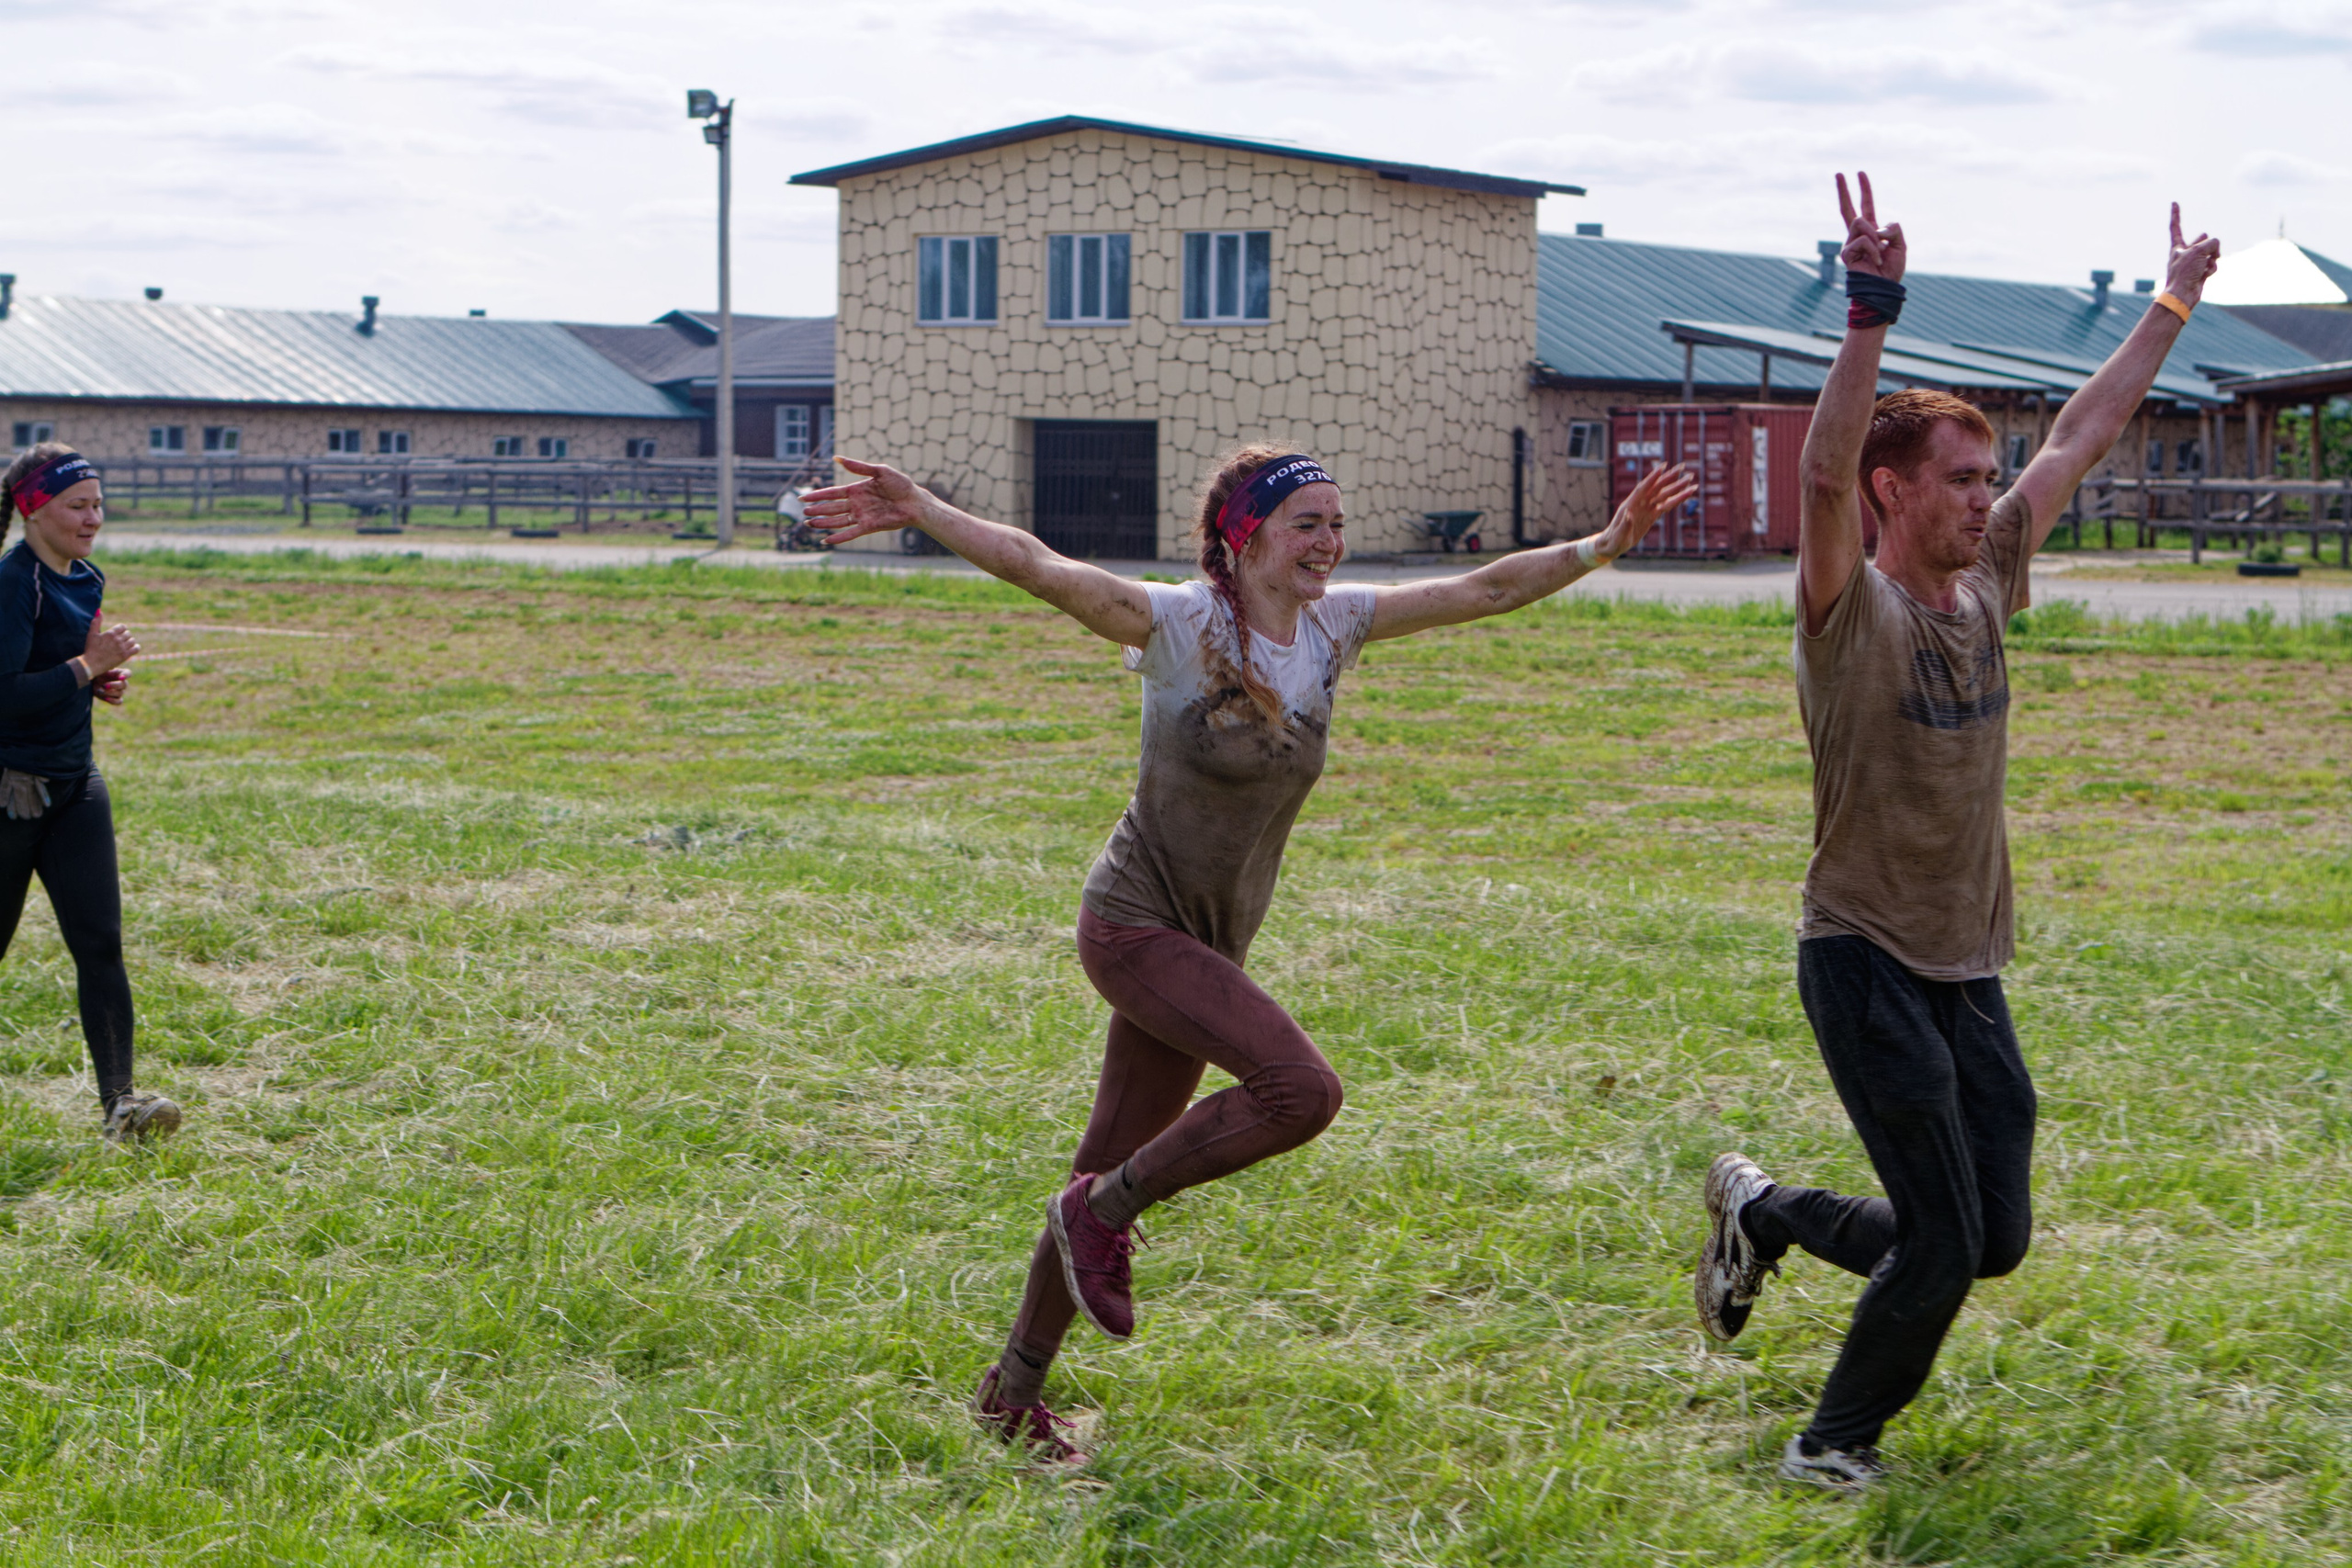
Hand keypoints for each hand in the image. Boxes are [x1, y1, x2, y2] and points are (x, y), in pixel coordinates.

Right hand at [81, 610, 138, 677]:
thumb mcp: (91, 634)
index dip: (121, 630)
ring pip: (132, 640)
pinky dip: (136, 647)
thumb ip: (96, 622)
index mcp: (110, 633)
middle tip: (121, 640)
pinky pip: (136, 648)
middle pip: (128, 634)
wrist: (91, 664)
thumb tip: (99, 610)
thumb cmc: (91, 649)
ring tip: (125, 645)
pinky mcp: (125, 655)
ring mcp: (122, 647)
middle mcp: (117, 639)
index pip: (123, 627)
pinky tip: (132, 648)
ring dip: (130, 642)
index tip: (119, 633)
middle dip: (125, 636)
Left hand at [93, 670, 127, 706]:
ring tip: (100, 691)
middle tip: (104, 685)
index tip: (121, 677)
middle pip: (124, 685)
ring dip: (110, 692)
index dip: (126, 675)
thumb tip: (112, 671)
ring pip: (120, 693)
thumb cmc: (95, 673)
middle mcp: (121, 682)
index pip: (128, 673)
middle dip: (114, 685)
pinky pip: (119, 701)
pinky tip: (106, 698)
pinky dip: (113, 701)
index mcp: (119, 673)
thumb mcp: (99, 670)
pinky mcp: (115, 698)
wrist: (89, 682)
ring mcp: (119, 691)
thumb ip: (106, 669)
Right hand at [800, 457, 939, 545]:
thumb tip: (836, 458)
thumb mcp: (879, 471)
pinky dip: (838, 537)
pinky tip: (826, 540)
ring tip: (809, 524)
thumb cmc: (900, 484)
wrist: (915, 502)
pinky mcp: (869, 526)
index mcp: (856, 489)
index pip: (832, 493)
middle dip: (817, 510)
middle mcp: (857, 503)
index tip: (802, 498)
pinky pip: (851, 533)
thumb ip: (858, 467)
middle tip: (803, 513)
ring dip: (823, 523)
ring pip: (837, 521)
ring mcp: (862, 516)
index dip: (817, 495)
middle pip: (832, 508)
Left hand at [1590, 462, 1699, 560]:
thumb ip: (1624, 525)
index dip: (1652, 478)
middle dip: (1670, 477)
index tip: (1663, 466)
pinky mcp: (1652, 516)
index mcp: (1630, 505)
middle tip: (1683, 466)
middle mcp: (1640, 503)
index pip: (1643, 488)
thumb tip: (1629, 515)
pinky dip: (1676, 500)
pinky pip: (1666, 505)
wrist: (1613, 545)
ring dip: (1677, 487)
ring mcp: (1647, 509)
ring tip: (1691, 479)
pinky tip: (1686, 494)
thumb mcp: (1618, 535)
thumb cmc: (1613, 540)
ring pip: (1664, 495)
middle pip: (1657, 487)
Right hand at [1835, 171, 1905, 283]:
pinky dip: (1874, 250)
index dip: (1865, 190)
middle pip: (1847, 209)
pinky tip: (1875, 262)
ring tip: (1880, 253)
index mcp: (1871, 230)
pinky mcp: (1846, 253)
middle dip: (1843, 190)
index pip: (1866, 206)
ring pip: (1860, 222)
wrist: (1883, 288)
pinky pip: (1863, 240)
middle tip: (1838, 173)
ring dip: (1874, 236)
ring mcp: (1850, 243)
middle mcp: (1858, 235)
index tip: (1860, 173)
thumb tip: (1877, 227)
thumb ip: (1893, 229)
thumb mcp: (1900, 244)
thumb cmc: (1891, 269)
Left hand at [2161, 202, 2220, 309]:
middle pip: (2203, 240)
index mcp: (2176, 247)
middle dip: (2207, 246)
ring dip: (2211, 259)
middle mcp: (2184, 253)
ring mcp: (2194, 262)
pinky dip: (2212, 269)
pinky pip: (2213, 264)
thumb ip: (2211, 242)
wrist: (2183, 294)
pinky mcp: (2200, 272)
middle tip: (2201, 257)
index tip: (2174, 202)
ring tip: (2202, 268)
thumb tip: (2215, 250)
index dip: (2176, 214)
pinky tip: (2204, 276)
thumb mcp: (2199, 250)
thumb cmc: (2185, 272)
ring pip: (2212, 252)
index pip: (2176, 226)